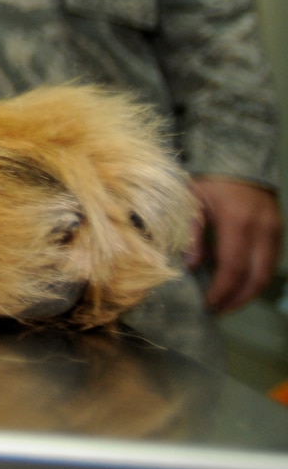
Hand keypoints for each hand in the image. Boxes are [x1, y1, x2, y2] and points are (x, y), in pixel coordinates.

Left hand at [188, 176, 281, 312]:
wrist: (237, 157)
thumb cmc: (207, 179)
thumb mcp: (190, 200)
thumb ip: (191, 233)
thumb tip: (192, 266)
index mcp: (237, 222)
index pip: (233, 268)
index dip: (222, 291)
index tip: (208, 305)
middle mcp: (262, 230)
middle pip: (257, 277)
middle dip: (238, 299)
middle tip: (218, 310)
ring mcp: (274, 231)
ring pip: (267, 273)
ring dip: (248, 292)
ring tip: (227, 302)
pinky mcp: (278, 231)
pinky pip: (270, 262)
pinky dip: (255, 277)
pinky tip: (238, 284)